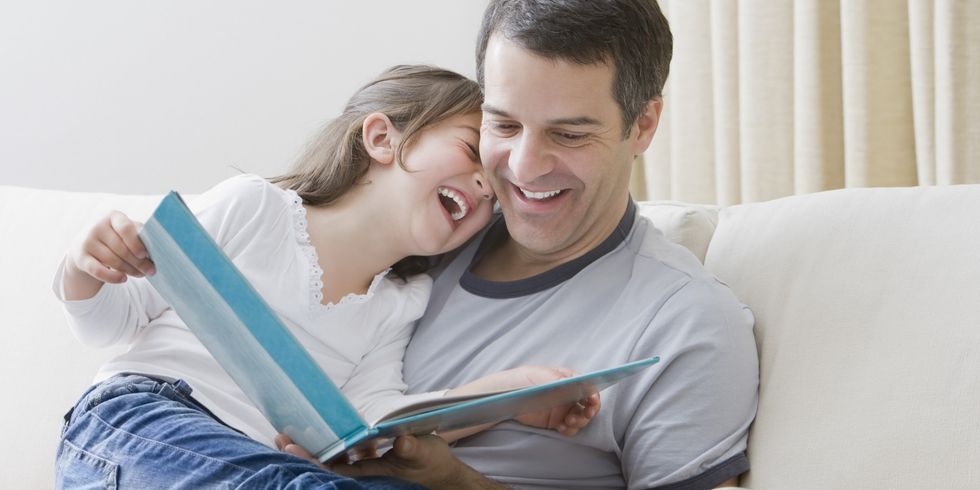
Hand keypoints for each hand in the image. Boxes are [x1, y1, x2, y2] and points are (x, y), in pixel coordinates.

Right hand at [64, 211, 154, 298]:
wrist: (85, 245)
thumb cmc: (115, 237)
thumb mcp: (125, 231)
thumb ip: (139, 235)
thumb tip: (160, 248)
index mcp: (112, 216)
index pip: (126, 228)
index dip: (136, 243)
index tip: (145, 255)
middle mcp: (97, 226)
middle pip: (122, 248)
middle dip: (139, 262)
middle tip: (151, 271)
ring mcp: (86, 241)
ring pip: (113, 261)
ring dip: (130, 270)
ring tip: (141, 274)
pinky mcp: (80, 257)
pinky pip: (98, 271)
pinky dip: (112, 277)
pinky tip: (123, 279)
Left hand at [275, 433, 494, 489]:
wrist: (441, 473)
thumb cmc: (432, 464)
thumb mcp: (425, 453)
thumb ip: (412, 448)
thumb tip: (401, 441)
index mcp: (370, 472)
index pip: (334, 466)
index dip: (312, 458)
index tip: (291, 447)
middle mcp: (362, 469)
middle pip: (326, 460)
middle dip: (304, 450)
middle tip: (280, 436)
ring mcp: (364, 462)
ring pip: (333, 453)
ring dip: (314, 443)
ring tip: (290, 430)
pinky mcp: (369, 455)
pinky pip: (346, 447)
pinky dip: (335, 437)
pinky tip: (326, 424)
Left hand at [499, 365, 600, 436]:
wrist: (505, 397)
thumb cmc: (521, 380)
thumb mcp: (538, 376)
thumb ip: (555, 379)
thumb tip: (569, 382)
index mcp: (567, 378)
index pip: (587, 384)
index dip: (593, 392)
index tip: (592, 400)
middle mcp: (568, 394)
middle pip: (588, 403)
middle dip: (590, 410)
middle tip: (586, 414)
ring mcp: (563, 408)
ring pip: (581, 417)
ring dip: (580, 421)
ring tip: (569, 421)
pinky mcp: (556, 421)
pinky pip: (570, 428)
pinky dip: (570, 429)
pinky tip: (562, 428)